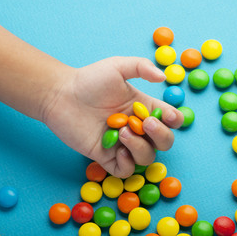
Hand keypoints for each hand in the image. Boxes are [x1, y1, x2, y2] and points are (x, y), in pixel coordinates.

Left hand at [43, 57, 183, 177]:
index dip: (174, 120)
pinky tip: (118, 150)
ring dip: (140, 147)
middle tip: (145, 123)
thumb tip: (163, 78)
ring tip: (123, 132)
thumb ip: (141, 67)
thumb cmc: (89, 80)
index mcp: (144, 108)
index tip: (166, 115)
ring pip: (148, 157)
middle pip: (164, 141)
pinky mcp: (107, 156)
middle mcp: (137, 128)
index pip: (170, 120)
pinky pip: (126, 170)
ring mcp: (123, 144)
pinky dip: (128, 164)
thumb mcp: (117, 66)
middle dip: (161, 135)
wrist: (61, 95)